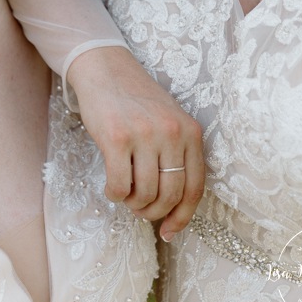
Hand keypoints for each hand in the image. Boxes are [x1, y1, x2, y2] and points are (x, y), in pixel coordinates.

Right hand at [67, 46, 203, 240]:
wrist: (106, 69)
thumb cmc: (137, 101)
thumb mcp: (169, 121)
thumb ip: (177, 156)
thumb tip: (175, 209)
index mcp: (190, 131)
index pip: (195, 188)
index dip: (182, 217)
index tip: (169, 232)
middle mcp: (172, 133)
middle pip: (170, 195)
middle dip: (154, 211)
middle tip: (140, 208)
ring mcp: (144, 134)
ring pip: (144, 194)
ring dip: (133, 203)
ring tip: (126, 194)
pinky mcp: (116, 138)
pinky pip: (119, 185)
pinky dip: (115, 194)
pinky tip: (112, 187)